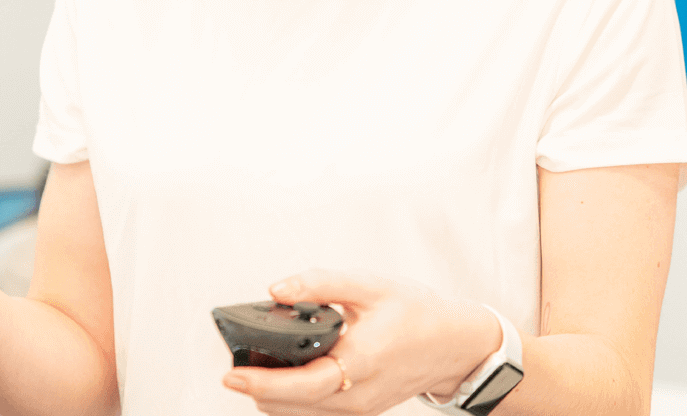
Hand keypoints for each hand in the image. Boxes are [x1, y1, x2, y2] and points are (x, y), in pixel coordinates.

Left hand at [222, 269, 501, 414]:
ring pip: (296, 413)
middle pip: (287, 405)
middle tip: (238, 358)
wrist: (454, 345)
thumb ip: (320, 283)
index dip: (260, 381)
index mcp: (360, 362)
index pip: (300, 384)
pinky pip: (312, 413)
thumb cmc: (418, 315)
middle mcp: (355, 395)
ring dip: (271, 392)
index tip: (231, 372)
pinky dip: (291, 397)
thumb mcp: (369, 286)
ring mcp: (356, 409)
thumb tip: (277, 290)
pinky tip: (286, 372)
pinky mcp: (356, 412)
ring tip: (259, 363)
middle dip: (257, 384)